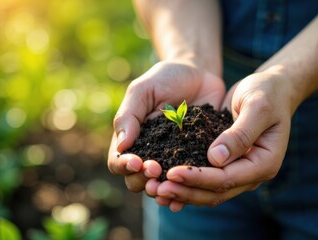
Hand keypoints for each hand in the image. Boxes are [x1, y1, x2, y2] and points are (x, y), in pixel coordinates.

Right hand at [108, 60, 224, 192]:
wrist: (199, 73)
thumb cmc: (165, 79)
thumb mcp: (143, 90)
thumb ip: (129, 115)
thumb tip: (122, 146)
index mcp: (133, 139)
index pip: (118, 161)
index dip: (124, 166)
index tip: (136, 161)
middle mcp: (151, 153)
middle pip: (138, 180)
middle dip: (144, 180)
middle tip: (155, 170)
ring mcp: (174, 159)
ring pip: (163, 185)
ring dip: (165, 189)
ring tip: (172, 185)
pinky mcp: (197, 159)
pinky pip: (190, 179)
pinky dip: (189, 188)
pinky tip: (194, 188)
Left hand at [146, 68, 293, 210]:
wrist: (271, 89)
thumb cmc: (267, 93)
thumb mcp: (257, 107)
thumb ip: (240, 134)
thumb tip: (216, 159)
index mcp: (264, 163)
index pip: (227, 178)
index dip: (198, 178)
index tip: (172, 173)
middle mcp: (251, 173)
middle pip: (216, 192)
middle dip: (186, 191)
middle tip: (158, 188)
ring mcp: (239, 170)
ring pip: (209, 191)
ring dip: (183, 191)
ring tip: (157, 189)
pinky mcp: (227, 163)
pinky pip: (206, 178)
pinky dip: (187, 181)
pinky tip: (166, 179)